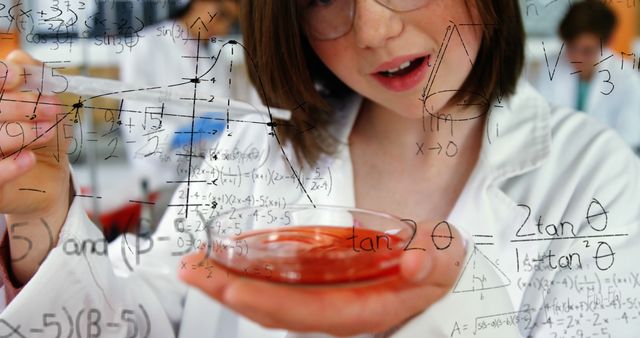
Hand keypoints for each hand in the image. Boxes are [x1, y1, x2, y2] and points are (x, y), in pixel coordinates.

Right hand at [0, 50, 70, 282]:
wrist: (50, 178)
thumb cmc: (43, 137)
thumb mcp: (44, 102)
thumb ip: (33, 76)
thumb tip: (17, 59)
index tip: (18, 78)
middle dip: (22, 106)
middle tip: (52, 109)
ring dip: (23, 132)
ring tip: (48, 132)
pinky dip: (13, 165)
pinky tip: (30, 159)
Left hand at [179, 220, 465, 335]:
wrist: (435, 265)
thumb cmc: (435, 262)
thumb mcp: (444, 256)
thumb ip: (434, 259)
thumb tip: (416, 262)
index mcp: (364, 309)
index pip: (309, 312)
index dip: (269, 303)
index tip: (233, 287)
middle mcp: (337, 311)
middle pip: (275, 310)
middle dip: (231, 292)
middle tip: (192, 269)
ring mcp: (323, 300)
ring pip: (269, 299)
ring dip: (229, 283)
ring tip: (195, 264)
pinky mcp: (316, 286)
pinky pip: (275, 286)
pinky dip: (246, 274)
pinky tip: (224, 261)